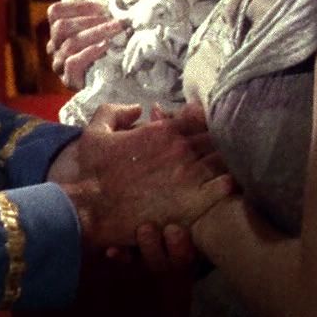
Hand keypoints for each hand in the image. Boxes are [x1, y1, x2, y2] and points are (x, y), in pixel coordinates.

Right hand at [47, 0, 128, 88]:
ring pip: (70, 44)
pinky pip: (72, 63)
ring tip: (117, 30)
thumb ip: (78, 1)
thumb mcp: (94, 22)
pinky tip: (105, 47)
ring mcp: (59, 64)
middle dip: (91, 21)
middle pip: (62, 27)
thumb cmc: (104, 46)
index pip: (55, 11)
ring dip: (96, 34)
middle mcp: (54, 46)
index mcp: (57, 30)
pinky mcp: (69, 80)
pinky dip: (89, 53)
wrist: (113, 81)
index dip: (78, 6)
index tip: (102, 7)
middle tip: (116, 20)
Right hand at [58, 102, 232, 249]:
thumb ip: (116, 112)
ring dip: (226, 161)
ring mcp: (189, 177)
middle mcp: (181, 149)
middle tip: (218, 149)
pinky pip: (224, 188)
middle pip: (216, 138)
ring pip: (224, 160)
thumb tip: (139, 108)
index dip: (204, 123)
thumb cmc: (90, 172)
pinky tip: (228, 186)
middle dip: (218, 142)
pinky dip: (229, 184)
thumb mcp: (96, 131)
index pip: (200, 117)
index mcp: (163, 130)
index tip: (203, 130)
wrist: (87, 209)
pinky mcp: (192, 204)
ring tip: (227, 167)